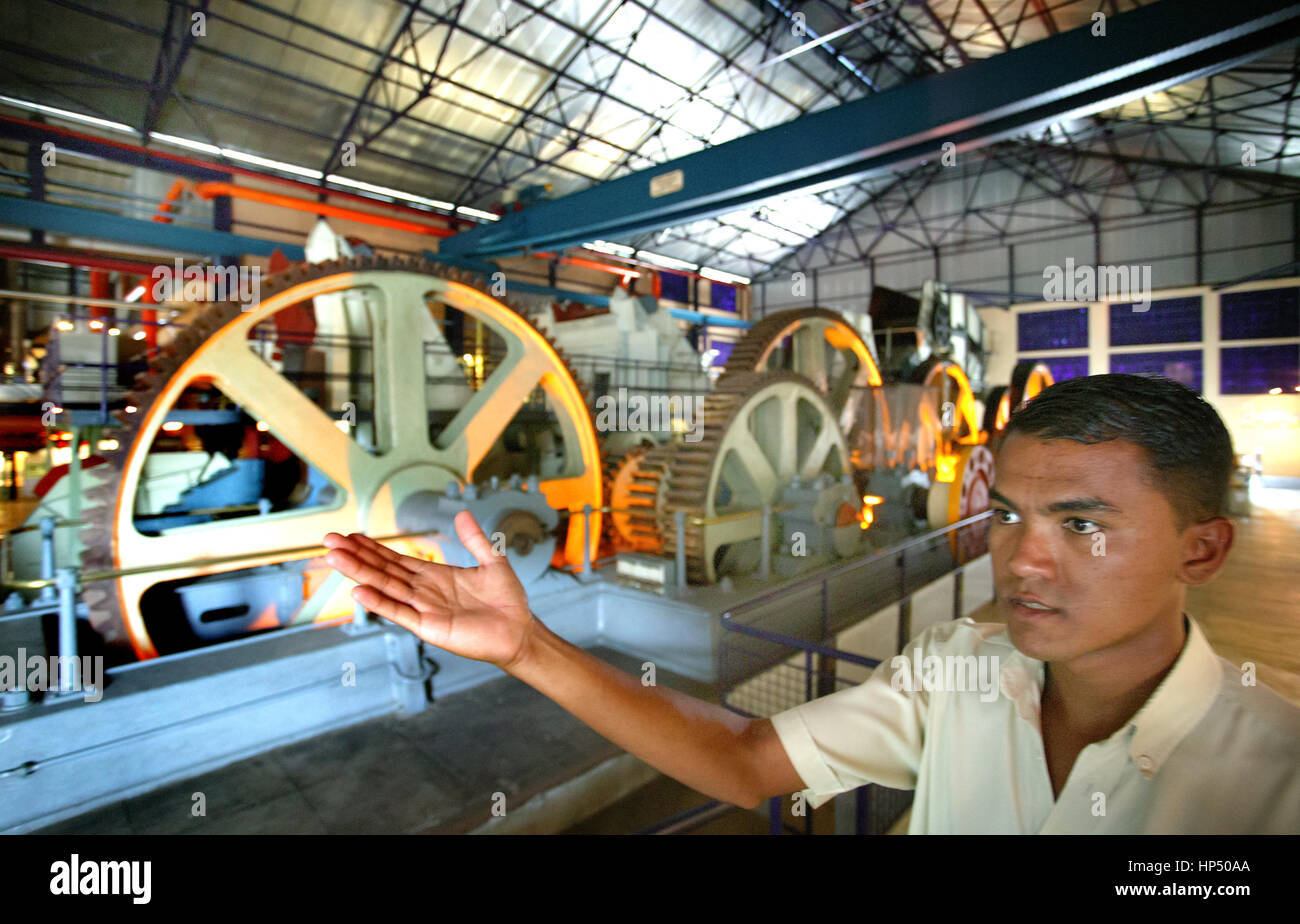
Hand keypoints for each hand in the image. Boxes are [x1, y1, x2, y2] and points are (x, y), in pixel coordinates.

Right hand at [322, 510, 536, 669]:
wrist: (520, 631)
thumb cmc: (507, 601)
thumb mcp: (492, 562)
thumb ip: (475, 540)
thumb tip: (461, 513)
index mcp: (434, 576)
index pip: (396, 560)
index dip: (372, 548)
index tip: (349, 536)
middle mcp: (423, 592)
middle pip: (383, 570)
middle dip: (356, 556)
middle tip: (329, 541)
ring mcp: (424, 609)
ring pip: (385, 588)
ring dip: (360, 573)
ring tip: (335, 559)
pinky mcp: (430, 627)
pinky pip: (400, 613)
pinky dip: (379, 603)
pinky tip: (359, 591)